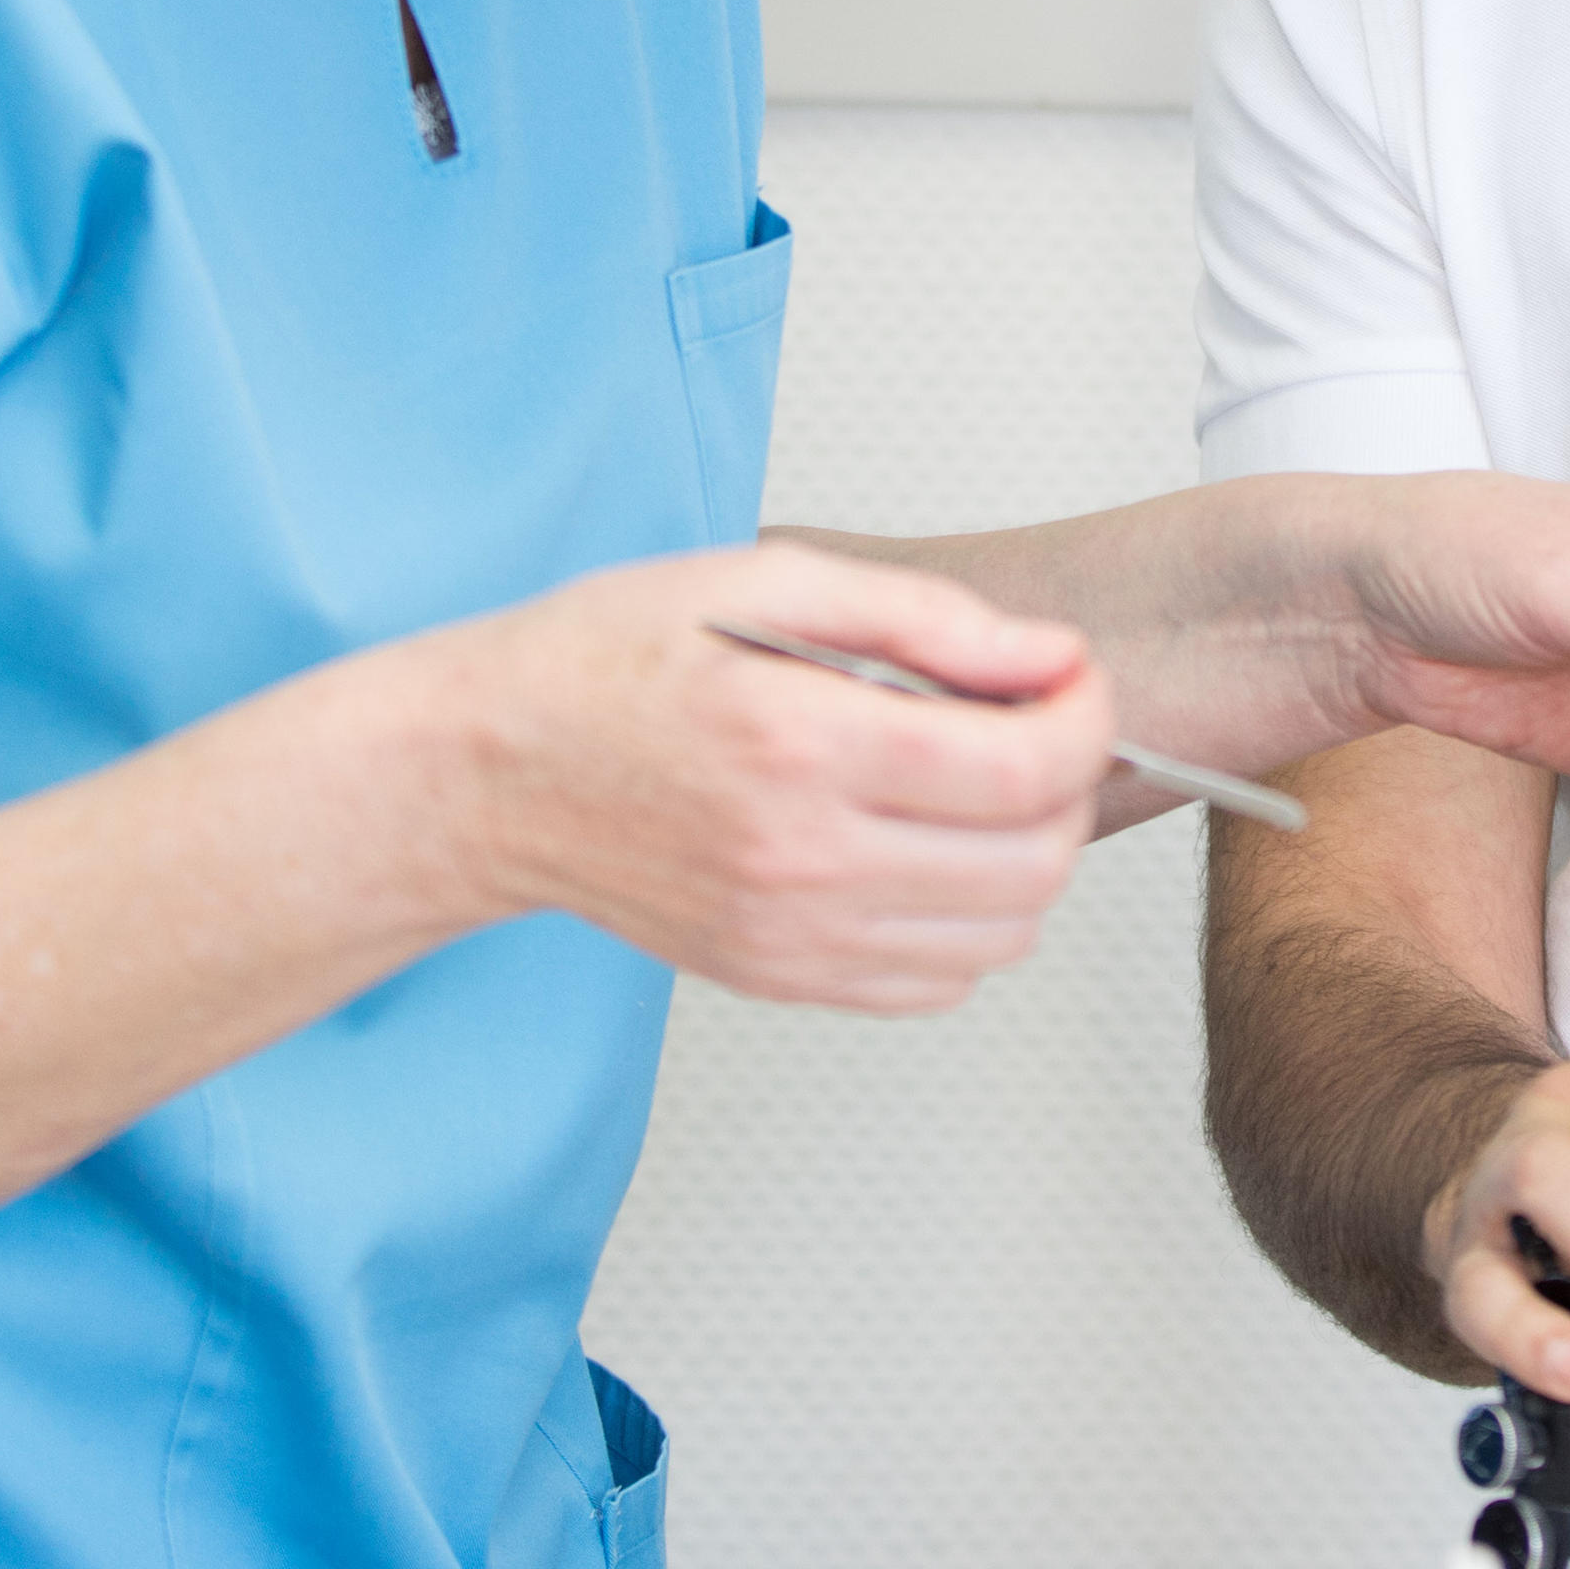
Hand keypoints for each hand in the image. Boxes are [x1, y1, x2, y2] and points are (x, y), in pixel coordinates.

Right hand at [406, 540, 1110, 1012]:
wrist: (486, 776)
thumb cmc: (603, 664)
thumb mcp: (759, 584)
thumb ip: (922, 617)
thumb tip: (1047, 655)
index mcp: (802, 743)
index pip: (1025, 766)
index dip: (1083, 713)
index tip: (1066, 676)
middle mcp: (803, 858)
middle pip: (1034, 859)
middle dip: (1067, 781)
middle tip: (1026, 725)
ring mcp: (792, 936)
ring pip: (1004, 933)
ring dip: (1025, 855)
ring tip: (972, 787)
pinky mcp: (779, 978)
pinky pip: (940, 984)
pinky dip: (967, 922)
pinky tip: (921, 850)